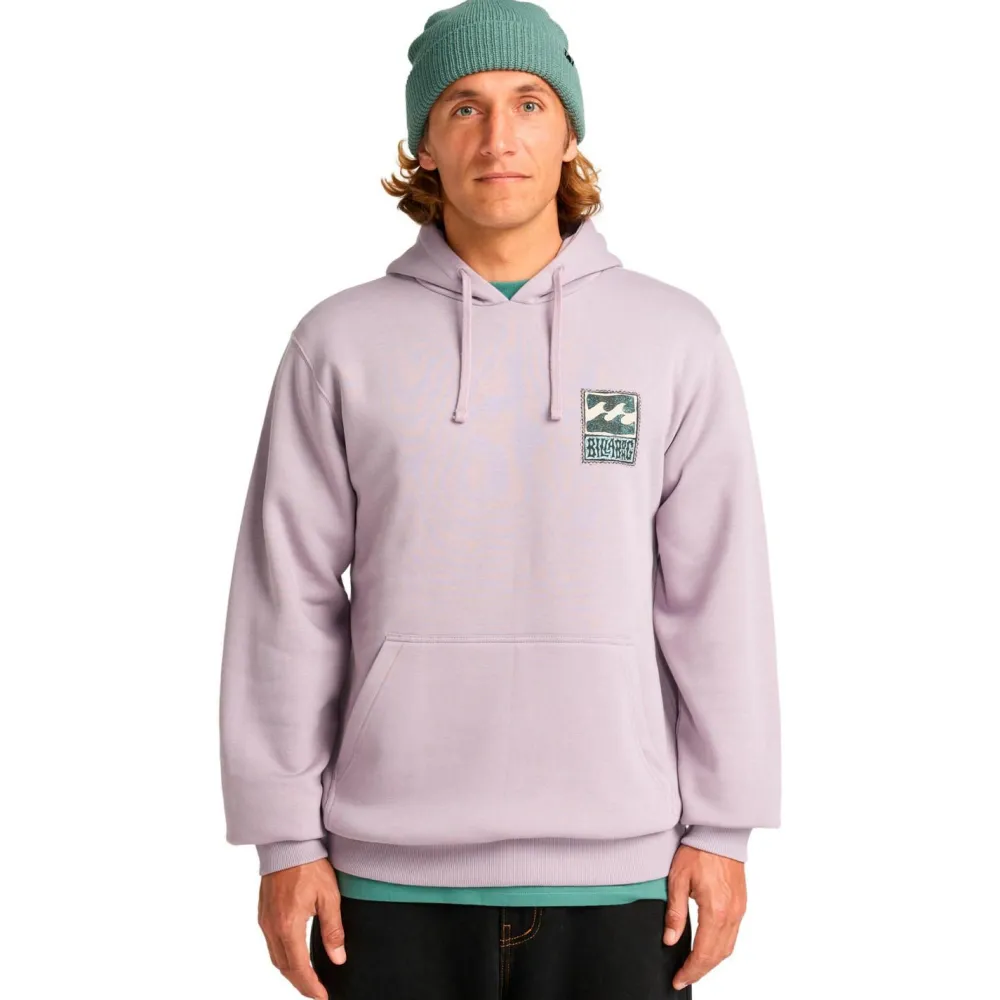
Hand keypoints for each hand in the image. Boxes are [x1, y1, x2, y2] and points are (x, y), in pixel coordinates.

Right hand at [258, 857, 345, 999]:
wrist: (288, 844)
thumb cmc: (309, 866)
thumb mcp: (329, 897)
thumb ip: (333, 931)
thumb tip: (338, 958)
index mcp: (288, 926)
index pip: (299, 968)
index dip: (311, 986)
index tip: (322, 996)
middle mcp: (272, 928)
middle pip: (284, 968)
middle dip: (300, 984)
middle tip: (317, 992)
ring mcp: (265, 921)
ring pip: (275, 958)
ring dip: (290, 972)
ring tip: (307, 979)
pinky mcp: (263, 914)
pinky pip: (271, 945)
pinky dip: (283, 958)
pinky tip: (294, 957)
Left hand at [663, 844, 746, 990]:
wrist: (719, 833)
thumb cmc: (698, 851)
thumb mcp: (678, 880)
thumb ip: (674, 912)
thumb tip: (669, 939)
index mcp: (715, 911)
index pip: (703, 953)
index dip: (690, 970)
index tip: (678, 979)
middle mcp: (731, 915)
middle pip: (717, 956)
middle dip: (700, 971)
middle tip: (683, 978)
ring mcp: (739, 910)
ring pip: (728, 948)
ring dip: (712, 962)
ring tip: (694, 968)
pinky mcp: (741, 904)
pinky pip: (733, 935)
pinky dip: (721, 948)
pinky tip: (708, 948)